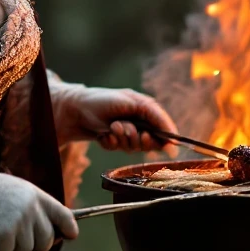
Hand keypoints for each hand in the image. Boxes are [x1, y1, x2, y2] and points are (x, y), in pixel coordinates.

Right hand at [0, 168, 78, 250]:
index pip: (64, 215)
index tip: (70, 236)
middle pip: (46, 241)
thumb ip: (30, 207)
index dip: (68, 229)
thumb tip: (44, 235)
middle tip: (14, 248)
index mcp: (36, 195)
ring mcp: (19, 221)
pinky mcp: (4, 234)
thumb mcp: (13, 191)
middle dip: (33, 249)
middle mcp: (32, 208)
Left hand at [52, 83, 179, 155]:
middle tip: (128, 130)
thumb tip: (172, 135)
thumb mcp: (134, 102)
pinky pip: (118, 150)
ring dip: (122, 139)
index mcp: (147, 111)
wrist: (77, 109)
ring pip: (133, 148)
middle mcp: (139, 123)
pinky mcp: (114, 142)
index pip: (164, 131)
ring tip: (112, 126)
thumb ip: (155, 116)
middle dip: (137, 138)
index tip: (159, 145)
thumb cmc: (105, 100)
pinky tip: (104, 134)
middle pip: (150, 143)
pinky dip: (111, 143)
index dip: (164, 140)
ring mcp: (126, 134)